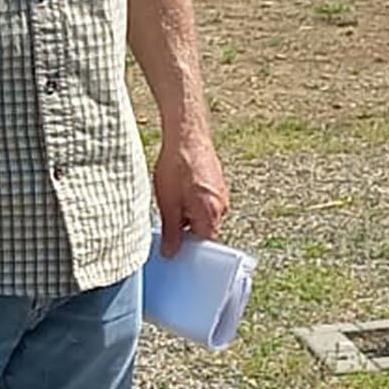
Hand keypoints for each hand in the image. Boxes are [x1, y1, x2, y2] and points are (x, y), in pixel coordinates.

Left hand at [154, 128, 229, 255]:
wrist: (186, 134)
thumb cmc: (178, 167)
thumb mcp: (168, 205)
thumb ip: (171, 232)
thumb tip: (171, 253)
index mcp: (211, 216)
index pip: (202, 244)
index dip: (185, 245)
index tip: (170, 243)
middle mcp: (222, 207)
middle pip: (203, 229)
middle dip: (185, 227)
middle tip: (166, 217)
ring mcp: (221, 193)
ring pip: (203, 213)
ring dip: (187, 212)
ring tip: (171, 197)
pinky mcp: (217, 182)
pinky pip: (205, 199)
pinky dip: (191, 198)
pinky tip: (178, 187)